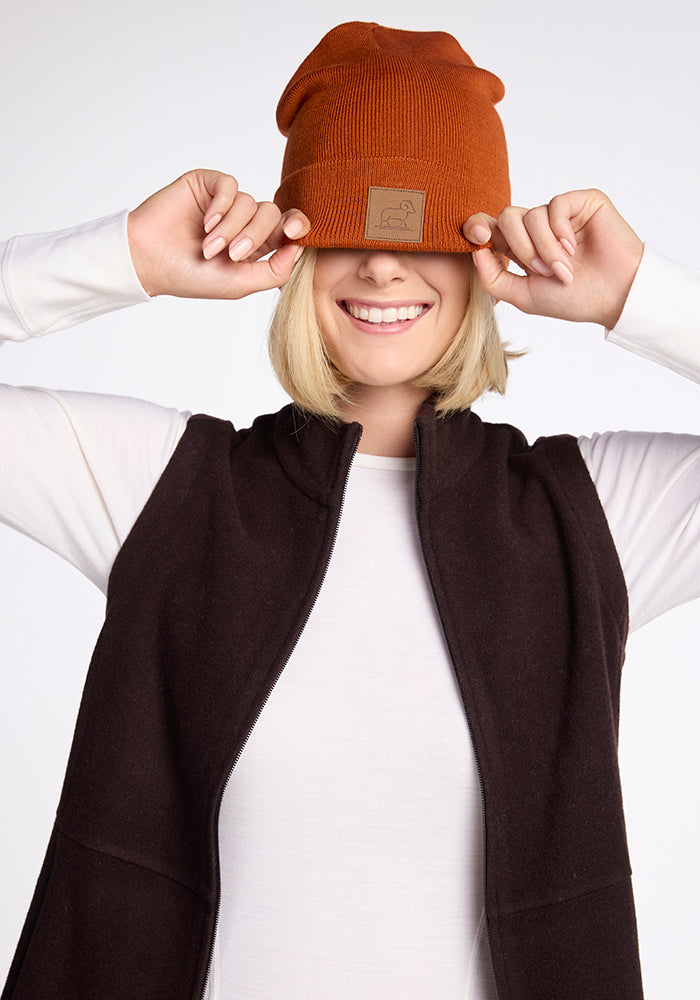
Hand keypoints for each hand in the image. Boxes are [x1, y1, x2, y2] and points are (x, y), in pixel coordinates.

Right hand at [127, 169, 309, 297]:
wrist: (150, 261)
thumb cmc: (192, 277)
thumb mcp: (241, 283)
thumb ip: (276, 271)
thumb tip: (301, 248)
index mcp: (256, 245)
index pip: (288, 228)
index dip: (297, 226)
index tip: (293, 232)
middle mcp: (244, 221)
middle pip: (271, 214)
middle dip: (255, 235)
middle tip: (232, 254)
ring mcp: (226, 202)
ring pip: (251, 202)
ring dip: (231, 227)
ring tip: (209, 246)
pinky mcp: (208, 185)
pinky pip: (231, 185)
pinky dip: (222, 206)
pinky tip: (206, 223)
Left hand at [463, 190, 643, 328]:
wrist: (614, 296)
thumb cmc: (573, 300)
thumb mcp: (524, 296)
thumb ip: (494, 279)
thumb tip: (476, 250)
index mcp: (520, 248)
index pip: (490, 228)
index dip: (477, 227)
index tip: (477, 237)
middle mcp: (538, 228)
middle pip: (506, 217)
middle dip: (520, 248)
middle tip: (542, 271)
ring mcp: (559, 214)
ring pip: (530, 215)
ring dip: (544, 248)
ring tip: (564, 269)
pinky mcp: (582, 203)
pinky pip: (555, 205)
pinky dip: (559, 231)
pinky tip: (574, 248)